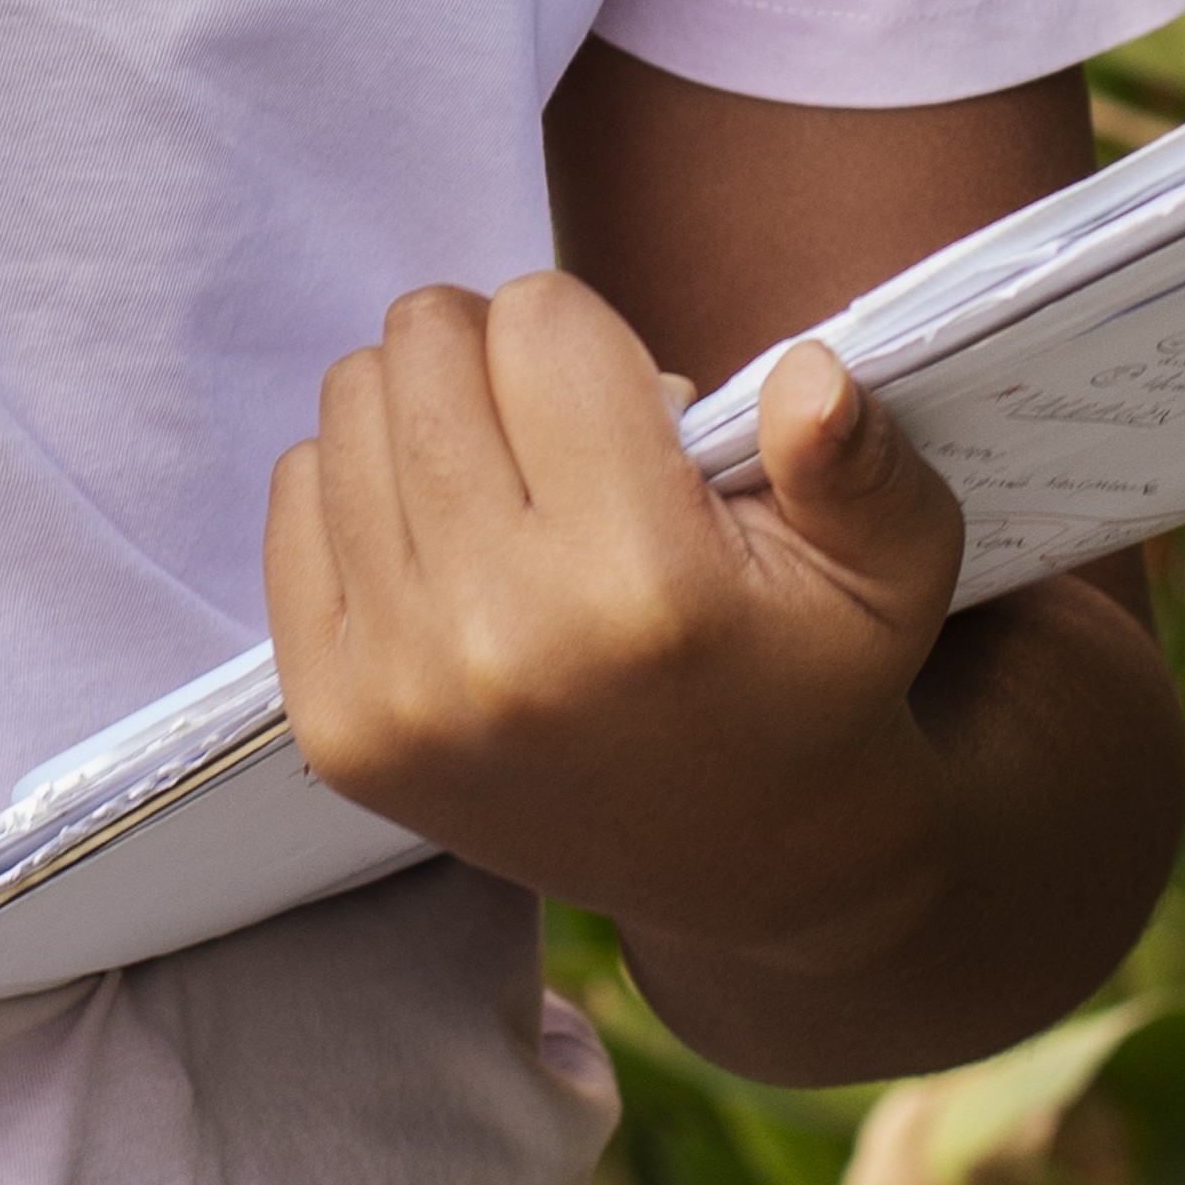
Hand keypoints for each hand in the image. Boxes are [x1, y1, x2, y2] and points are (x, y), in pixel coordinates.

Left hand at [265, 276, 970, 996]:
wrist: (743, 865)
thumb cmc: (811, 678)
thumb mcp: (890, 573)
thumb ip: (860, 464)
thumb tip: (809, 378)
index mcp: (642, 587)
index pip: (540, 319)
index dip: (592, 341)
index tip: (635, 414)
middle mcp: (504, 639)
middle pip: (426, 341)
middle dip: (498, 354)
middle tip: (561, 436)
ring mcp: (402, 688)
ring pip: (353, 400)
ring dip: (428, 411)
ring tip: (509, 487)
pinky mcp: (334, 722)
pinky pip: (294, 491)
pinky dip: (361, 485)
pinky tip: (447, 545)